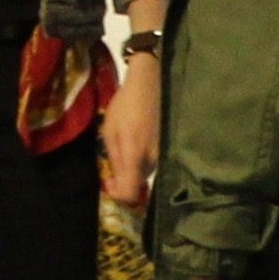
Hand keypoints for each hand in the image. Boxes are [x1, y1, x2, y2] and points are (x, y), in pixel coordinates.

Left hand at [97, 51, 162, 212]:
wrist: (151, 84)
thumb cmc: (126, 106)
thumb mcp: (110, 132)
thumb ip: (114, 161)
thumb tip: (114, 184)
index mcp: (135, 156)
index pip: (129, 194)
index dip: (117, 195)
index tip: (109, 183)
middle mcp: (153, 160)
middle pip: (138, 186)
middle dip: (124, 180)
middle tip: (114, 162)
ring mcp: (164, 155)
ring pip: (146, 174)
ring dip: (134, 169)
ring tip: (126, 147)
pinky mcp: (169, 149)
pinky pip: (154, 164)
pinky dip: (143, 161)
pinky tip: (138, 143)